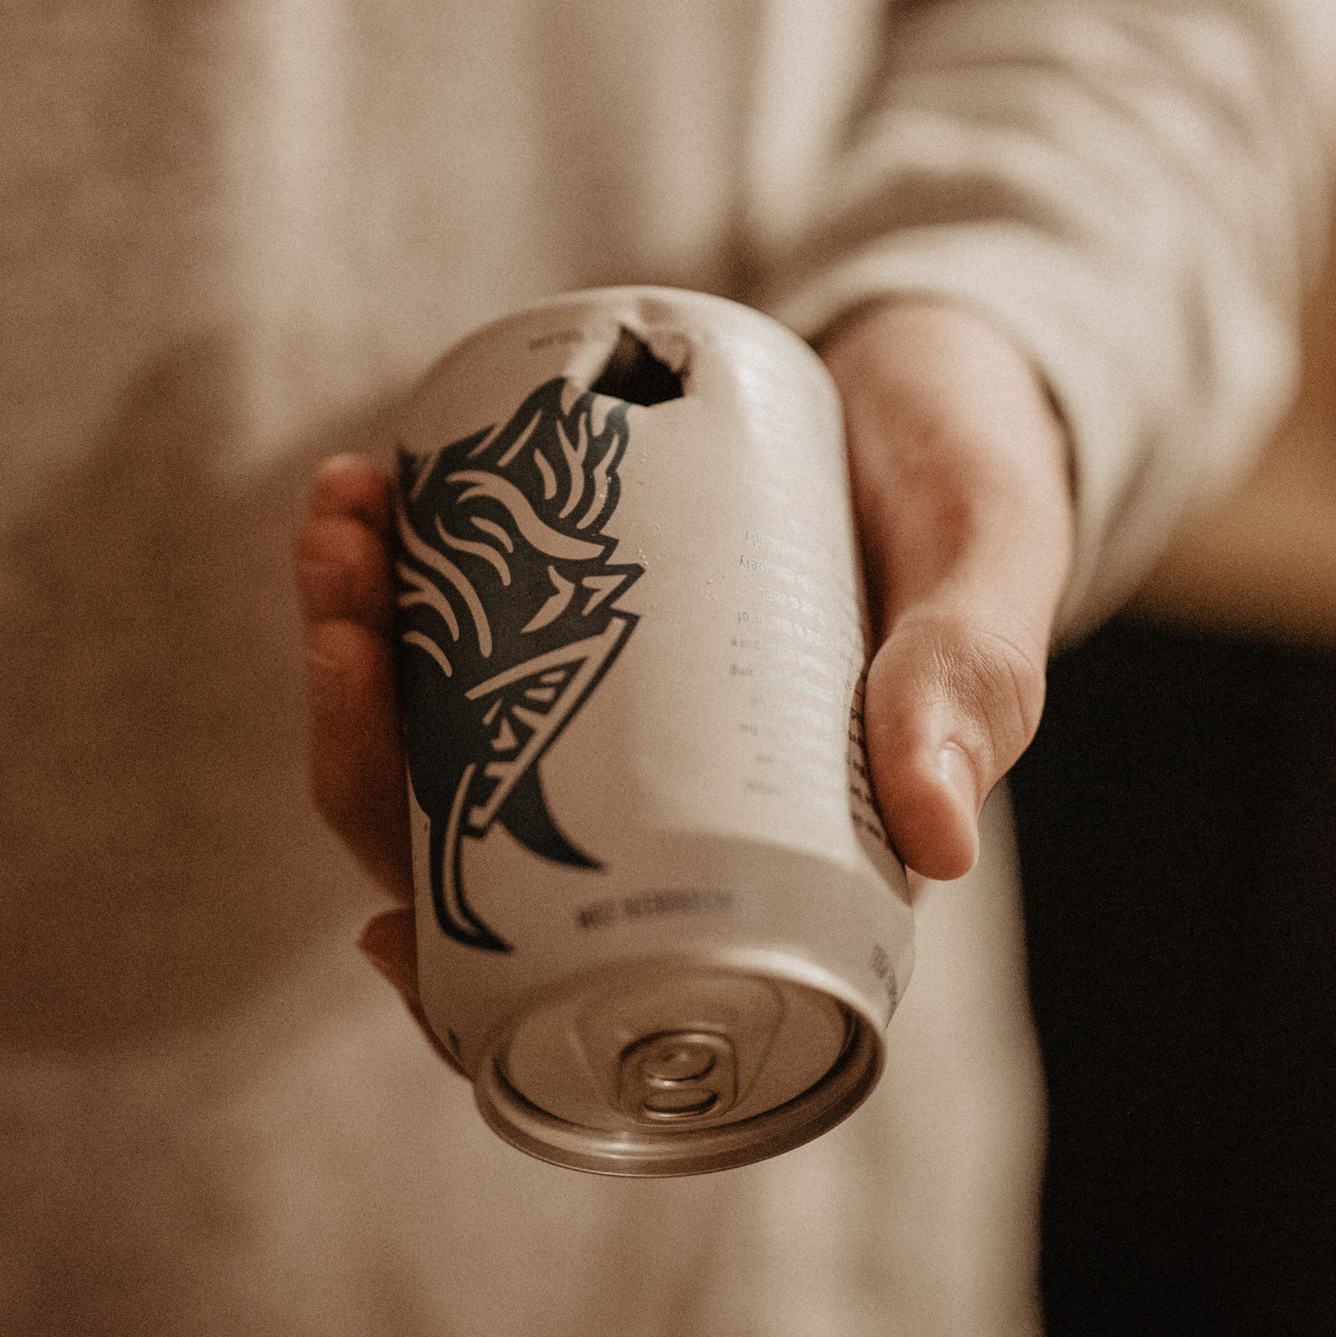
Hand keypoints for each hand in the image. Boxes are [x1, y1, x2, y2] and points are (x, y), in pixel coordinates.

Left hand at [297, 296, 1073, 1022]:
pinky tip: (364, 488)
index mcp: (753, 850)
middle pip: (467, 833)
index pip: (582, 963)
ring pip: (431, 721)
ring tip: (348, 522)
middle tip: (348, 624)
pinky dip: (387, 562)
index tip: (383, 925)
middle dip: (365, 749)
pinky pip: (442, 616)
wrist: (933, 360)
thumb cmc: (974, 482)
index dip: (467, 976)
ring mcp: (597, 692)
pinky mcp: (564, 597)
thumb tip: (940, 844)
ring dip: (352, 639)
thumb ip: (974, 675)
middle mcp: (656, 789)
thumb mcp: (987, 566)